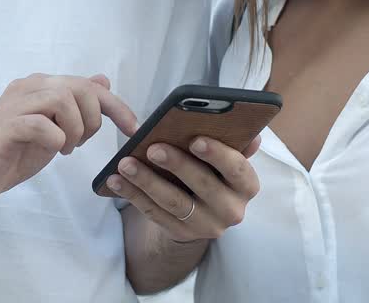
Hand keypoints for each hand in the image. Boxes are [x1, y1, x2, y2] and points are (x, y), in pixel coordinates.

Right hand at [0, 73, 138, 208]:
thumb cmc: (11, 154)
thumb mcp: (53, 130)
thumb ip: (75, 106)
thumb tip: (102, 81)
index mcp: (39, 86)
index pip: (87, 85)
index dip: (116, 105)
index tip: (133, 127)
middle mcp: (27, 87)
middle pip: (79, 87)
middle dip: (93, 119)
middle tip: (81, 142)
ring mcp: (15, 104)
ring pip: (62, 99)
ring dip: (74, 128)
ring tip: (65, 147)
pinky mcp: (6, 126)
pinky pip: (42, 124)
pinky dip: (55, 139)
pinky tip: (51, 150)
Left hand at [104, 135, 261, 242]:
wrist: (204, 212)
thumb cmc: (214, 172)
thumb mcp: (226, 160)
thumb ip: (234, 144)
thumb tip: (251, 134)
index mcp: (246, 186)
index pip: (237, 169)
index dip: (218, 155)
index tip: (195, 140)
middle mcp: (231, 210)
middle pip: (203, 186)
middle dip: (176, 165)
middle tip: (152, 148)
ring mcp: (206, 226)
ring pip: (174, 202)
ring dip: (147, 181)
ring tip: (125, 163)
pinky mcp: (181, 234)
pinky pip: (154, 214)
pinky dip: (134, 196)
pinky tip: (117, 180)